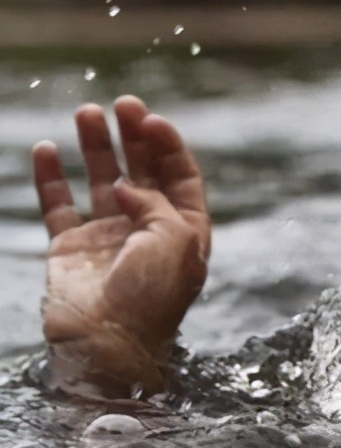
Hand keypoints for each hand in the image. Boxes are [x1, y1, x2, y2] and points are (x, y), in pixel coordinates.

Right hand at [33, 96, 209, 397]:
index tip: (150, 119)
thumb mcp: (175, 241)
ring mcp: (108, 239)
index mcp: (184, 232)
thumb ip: (159, 202)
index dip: (168, 145)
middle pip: (143, 172)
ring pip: (102, 181)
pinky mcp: (70, 249)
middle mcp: (148, 232)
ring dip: (96, 146)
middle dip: (133, 136)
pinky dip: (52, 177)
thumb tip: (130, 186)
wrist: (106, 344)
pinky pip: (59, 205)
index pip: (180, 177)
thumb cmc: (151, 297)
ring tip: (86, 112)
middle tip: (122, 103)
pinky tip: (49, 149)